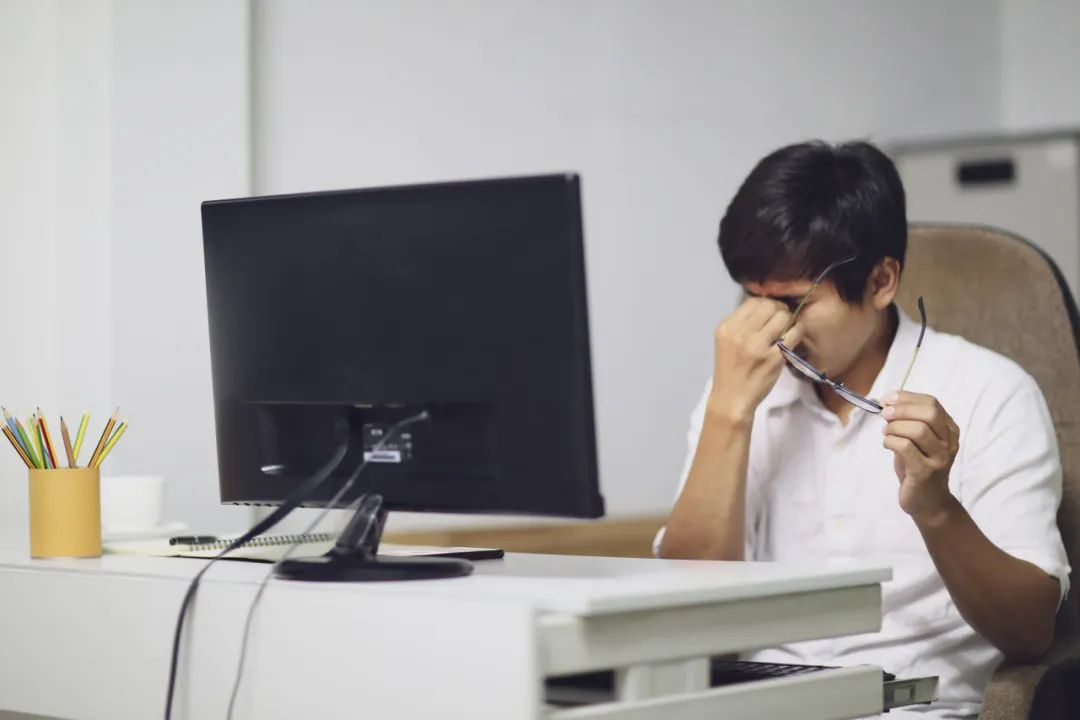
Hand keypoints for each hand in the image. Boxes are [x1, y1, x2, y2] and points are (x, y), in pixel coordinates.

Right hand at [708, 298, 803, 422]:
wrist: (732, 399)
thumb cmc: (730, 369)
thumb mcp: (726, 341)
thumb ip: (741, 323)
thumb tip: (765, 305)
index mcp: (727, 327)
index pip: (753, 301)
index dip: (766, 304)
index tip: (770, 313)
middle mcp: (740, 334)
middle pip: (769, 306)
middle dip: (779, 309)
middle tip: (781, 320)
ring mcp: (757, 346)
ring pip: (783, 316)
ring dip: (789, 320)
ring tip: (787, 329)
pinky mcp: (773, 359)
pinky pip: (794, 333)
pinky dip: (798, 331)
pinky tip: (794, 336)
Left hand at [881, 391, 960, 522]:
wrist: (928, 502)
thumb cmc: (919, 466)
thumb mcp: (917, 441)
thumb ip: (909, 421)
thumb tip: (887, 403)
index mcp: (950, 430)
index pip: (932, 404)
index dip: (908, 397)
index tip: (888, 399)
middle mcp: (949, 443)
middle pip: (929, 414)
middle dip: (902, 409)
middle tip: (884, 414)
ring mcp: (940, 458)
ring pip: (918, 430)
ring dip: (895, 427)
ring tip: (885, 432)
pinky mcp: (925, 472)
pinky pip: (905, 447)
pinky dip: (890, 441)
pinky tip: (887, 444)